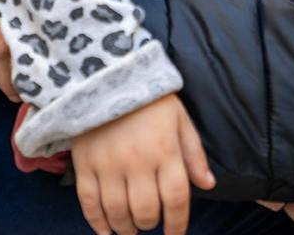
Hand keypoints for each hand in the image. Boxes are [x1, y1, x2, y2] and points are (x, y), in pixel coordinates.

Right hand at [71, 93, 214, 234]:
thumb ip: (194, 153)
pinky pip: (89, 204)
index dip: (177, 224)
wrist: (106, 74)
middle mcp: (137, 161)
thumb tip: (208, 185)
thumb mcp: (179, 118)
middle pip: (145, 211)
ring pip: (118, 213)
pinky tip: (106, 230)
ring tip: (131, 228)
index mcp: (164, 149)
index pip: (176, 199)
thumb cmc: (149, 98)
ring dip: (126, 228)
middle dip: (150, 223)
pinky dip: (97, 223)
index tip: (176, 234)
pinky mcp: (85, 164)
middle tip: (150, 222)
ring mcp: (108, 165)